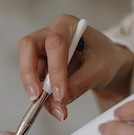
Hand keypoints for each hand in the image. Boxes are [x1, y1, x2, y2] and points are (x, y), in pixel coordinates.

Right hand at [18, 13, 132, 120]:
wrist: (105, 62)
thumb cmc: (104, 58)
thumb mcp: (99, 71)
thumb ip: (79, 84)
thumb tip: (59, 101)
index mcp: (68, 25)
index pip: (54, 44)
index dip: (54, 70)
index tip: (59, 94)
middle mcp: (50, 33)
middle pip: (28, 47)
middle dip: (29, 74)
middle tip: (36, 97)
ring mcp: (42, 49)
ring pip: (29, 67)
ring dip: (38, 90)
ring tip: (56, 109)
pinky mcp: (40, 64)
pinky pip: (34, 80)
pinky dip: (42, 95)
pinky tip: (54, 105)